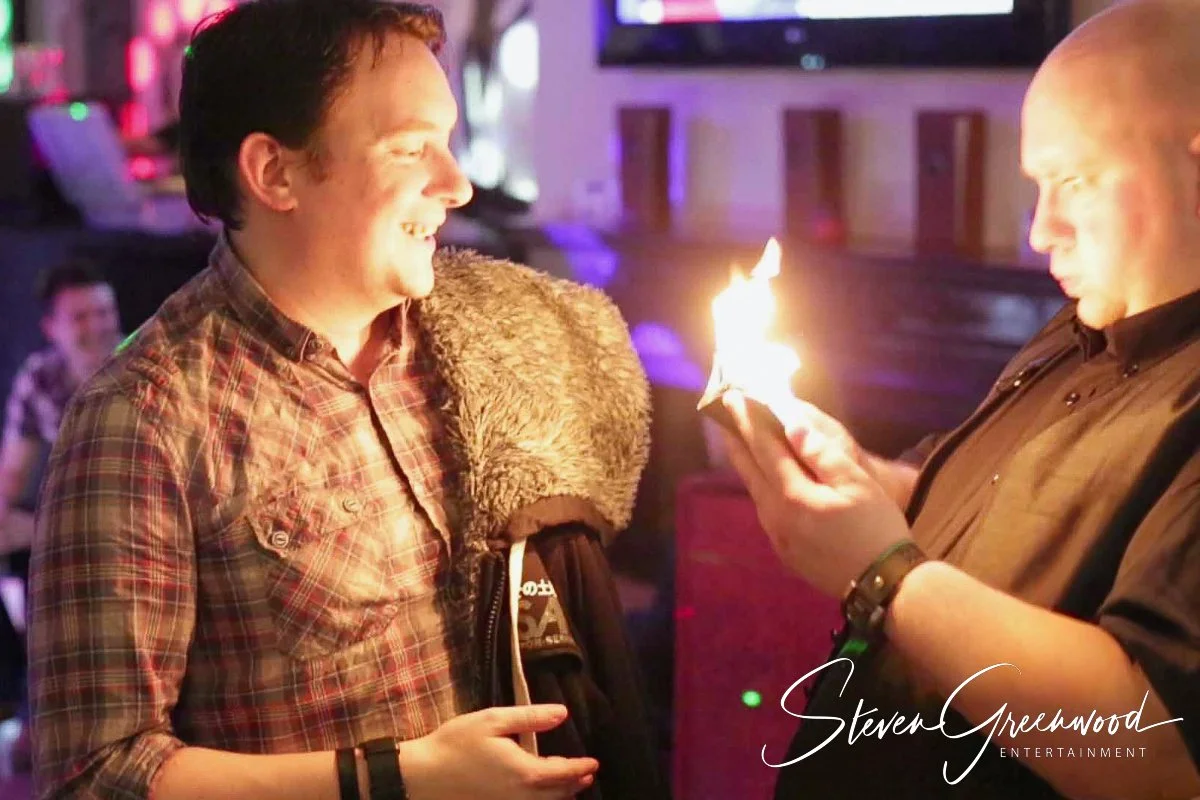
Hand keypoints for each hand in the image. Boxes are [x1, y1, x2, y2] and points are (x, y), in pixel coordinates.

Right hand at [400, 704, 597, 799]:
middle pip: (557, 794)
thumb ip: (530, 717)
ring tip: (571, 789)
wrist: (420, 778)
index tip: (594, 763)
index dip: (581, 767)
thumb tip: (562, 714)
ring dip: (561, 797)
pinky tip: (540, 797)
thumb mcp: (493, 721)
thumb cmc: (455, 744)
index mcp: (525, 772)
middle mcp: (521, 797)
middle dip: (575, 784)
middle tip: (588, 775)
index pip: (563, 772)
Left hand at [720, 390, 911, 596]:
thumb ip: (820, 453)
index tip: (734, 397)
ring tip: (739, 441)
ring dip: (746, 463)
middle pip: (749, 469)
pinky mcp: (784, 551)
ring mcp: (777, 536)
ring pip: (755, 491)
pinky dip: (759, 487)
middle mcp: (775, 516)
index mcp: (792, 495)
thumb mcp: (856, 484)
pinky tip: (764, 481)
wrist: (883, 586)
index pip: (763, 448)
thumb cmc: (876, 529)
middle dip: (736, 439)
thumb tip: (791, 424)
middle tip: (723, 413)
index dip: (749, 420)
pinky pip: (764, 510)